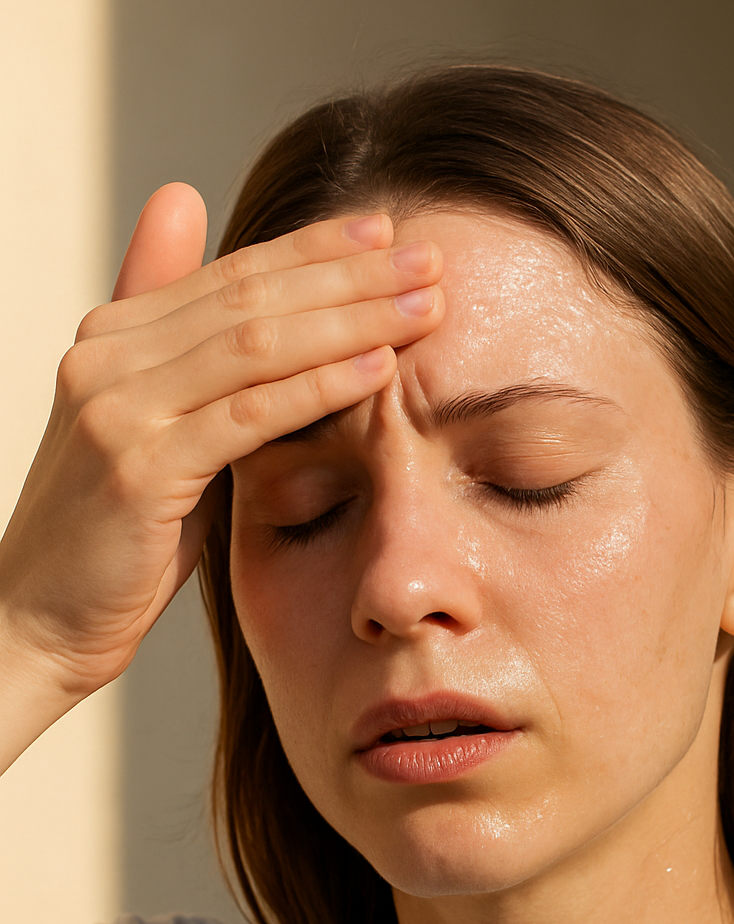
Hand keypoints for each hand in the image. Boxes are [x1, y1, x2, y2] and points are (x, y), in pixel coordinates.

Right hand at [0, 182, 442, 710]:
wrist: (41, 619)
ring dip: (351, 320)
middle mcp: (107, 356)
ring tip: (423, 304)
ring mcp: (117, 408)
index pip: (232, 275)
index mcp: (113, 336)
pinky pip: (248, 415)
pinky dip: (319, 387)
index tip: (388, 231)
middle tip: (429, 258)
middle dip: (349, 273)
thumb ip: (194, 361)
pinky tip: (379, 370)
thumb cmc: (115, 536)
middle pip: (250, 296)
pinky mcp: (138, 466)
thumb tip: (211, 258)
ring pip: (256, 344)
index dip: (315, 248)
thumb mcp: (159, 434)